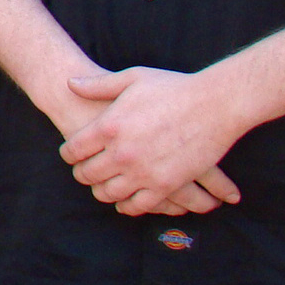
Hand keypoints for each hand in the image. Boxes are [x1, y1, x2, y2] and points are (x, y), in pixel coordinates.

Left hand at [62, 67, 245, 215]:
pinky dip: (127, 206)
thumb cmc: (174, 87)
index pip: (73, 151)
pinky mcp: (166, 185)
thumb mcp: (132, 79)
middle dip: (82, 174)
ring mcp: (143, 172)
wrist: (216, 103)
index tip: (71, 155)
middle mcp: (121, 152)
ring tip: (103, 186)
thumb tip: (70, 84)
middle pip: (86, 175)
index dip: (69, 154)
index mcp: (109, 126)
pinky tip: (125, 201)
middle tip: (84, 172)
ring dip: (102, 191)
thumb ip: (98, 85)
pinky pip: (137, 206)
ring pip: (108, 194)